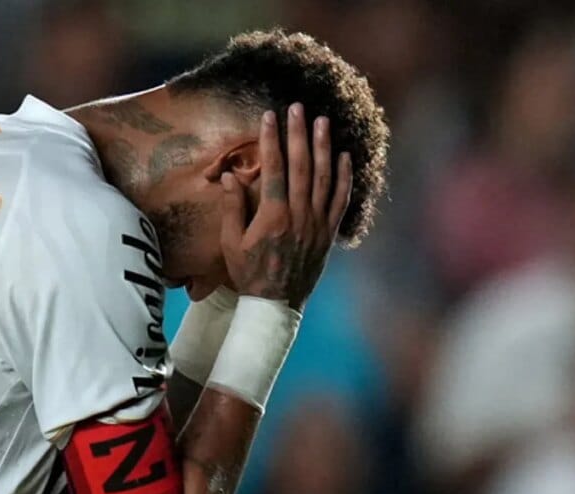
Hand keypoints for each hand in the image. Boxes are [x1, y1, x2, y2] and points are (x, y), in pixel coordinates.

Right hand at [221, 103, 352, 308]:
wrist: (275, 304)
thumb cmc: (248, 274)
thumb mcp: (230, 243)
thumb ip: (231, 208)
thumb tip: (230, 176)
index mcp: (272, 217)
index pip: (273, 169)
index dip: (271, 140)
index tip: (269, 116)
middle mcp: (298, 216)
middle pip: (300, 166)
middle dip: (298, 134)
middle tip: (298, 108)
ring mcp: (317, 224)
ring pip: (323, 177)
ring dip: (323, 147)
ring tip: (323, 121)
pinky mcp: (329, 232)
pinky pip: (341, 199)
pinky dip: (344, 176)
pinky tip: (344, 155)